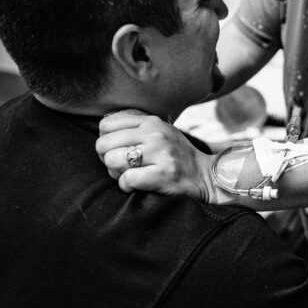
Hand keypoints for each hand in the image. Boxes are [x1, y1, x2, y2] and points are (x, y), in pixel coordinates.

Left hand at [96, 109, 219, 201]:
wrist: (203, 175)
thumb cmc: (176, 154)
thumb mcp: (160, 131)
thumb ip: (135, 126)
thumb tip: (104, 129)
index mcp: (151, 122)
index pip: (106, 124)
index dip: (105, 139)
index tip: (115, 150)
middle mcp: (154, 134)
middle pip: (104, 143)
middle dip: (106, 158)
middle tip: (119, 166)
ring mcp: (159, 153)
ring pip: (113, 160)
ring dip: (115, 173)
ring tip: (127, 175)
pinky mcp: (162, 174)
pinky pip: (127, 179)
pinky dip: (126, 186)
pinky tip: (136, 185)